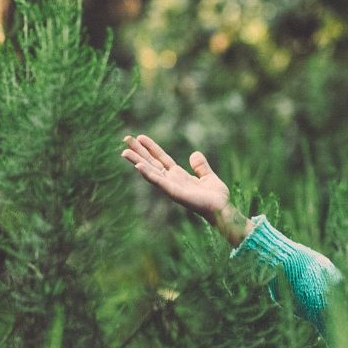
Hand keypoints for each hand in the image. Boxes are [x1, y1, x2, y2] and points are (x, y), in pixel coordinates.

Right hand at [121, 134, 247, 244]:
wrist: (222, 209)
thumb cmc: (216, 197)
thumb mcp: (209, 176)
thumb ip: (201, 166)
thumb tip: (194, 154)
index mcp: (178, 175)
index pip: (161, 158)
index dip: (151, 148)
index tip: (140, 137)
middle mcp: (172, 180)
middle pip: (152, 163)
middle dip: (138, 152)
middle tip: (125, 139)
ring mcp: (171, 186)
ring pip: (151, 171)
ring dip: (137, 161)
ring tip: (124, 151)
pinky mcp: (174, 192)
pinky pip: (159, 182)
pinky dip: (148, 174)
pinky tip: (138, 166)